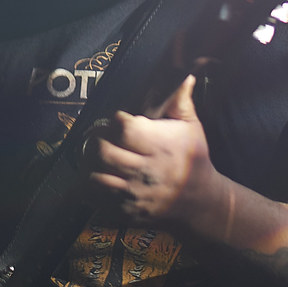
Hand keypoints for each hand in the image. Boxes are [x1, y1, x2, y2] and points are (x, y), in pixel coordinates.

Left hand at [83, 76, 219, 223]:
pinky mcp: (126, 211)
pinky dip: (89, 187)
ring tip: (96, 156)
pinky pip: (95, 199)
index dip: (116, 120)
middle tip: (101, 137)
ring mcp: (134, 194)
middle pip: (103, 152)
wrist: (199, 201)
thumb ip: (181, 100)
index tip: (120, 121)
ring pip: (95, 177)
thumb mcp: (192, 127)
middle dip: (97, 140)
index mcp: (160, 146)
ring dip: (89, 164)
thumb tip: (185, 74)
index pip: (123, 129)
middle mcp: (145, 171)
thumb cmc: (193, 158)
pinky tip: (97, 176)